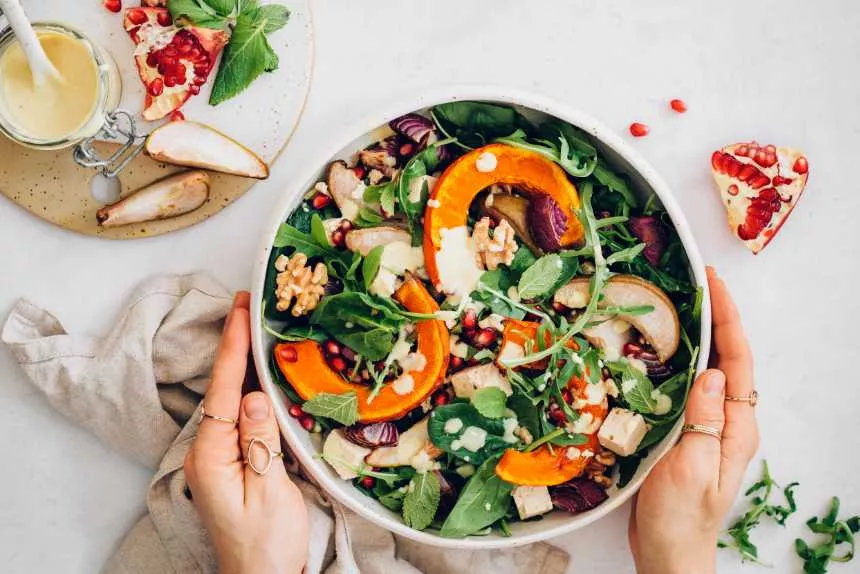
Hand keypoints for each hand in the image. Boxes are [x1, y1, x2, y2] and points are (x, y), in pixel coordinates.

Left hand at [184, 292, 307, 573]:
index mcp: (213, 455)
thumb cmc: (267, 545)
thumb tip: (253, 395)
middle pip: (223, 387)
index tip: (241, 309)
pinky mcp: (233, 462)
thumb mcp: (269, 492)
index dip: (233, 346)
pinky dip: (250, 389)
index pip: (225, 389)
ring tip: (257, 328)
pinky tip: (261, 375)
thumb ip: (261, 441)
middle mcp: (209, 451)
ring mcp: (219, 457)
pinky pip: (240, 416)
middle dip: (234, 345)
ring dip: (243, 364)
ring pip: (231, 399)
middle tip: (249, 305)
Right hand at [628, 267, 758, 573]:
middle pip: (727, 357)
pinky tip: (654, 348)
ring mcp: (706, 425)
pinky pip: (684, 386)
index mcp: (736, 426)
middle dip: (715, 316)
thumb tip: (713, 372)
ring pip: (706, 368)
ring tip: (674, 302)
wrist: (669, 552)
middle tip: (692, 282)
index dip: (728, 319)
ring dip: (695, 334)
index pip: (738, 362)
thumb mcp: (692, 469)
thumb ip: (704, 421)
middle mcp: (726, 420)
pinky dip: (674, 359)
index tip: (713, 285)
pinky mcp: (685, 431)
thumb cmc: (681, 517)